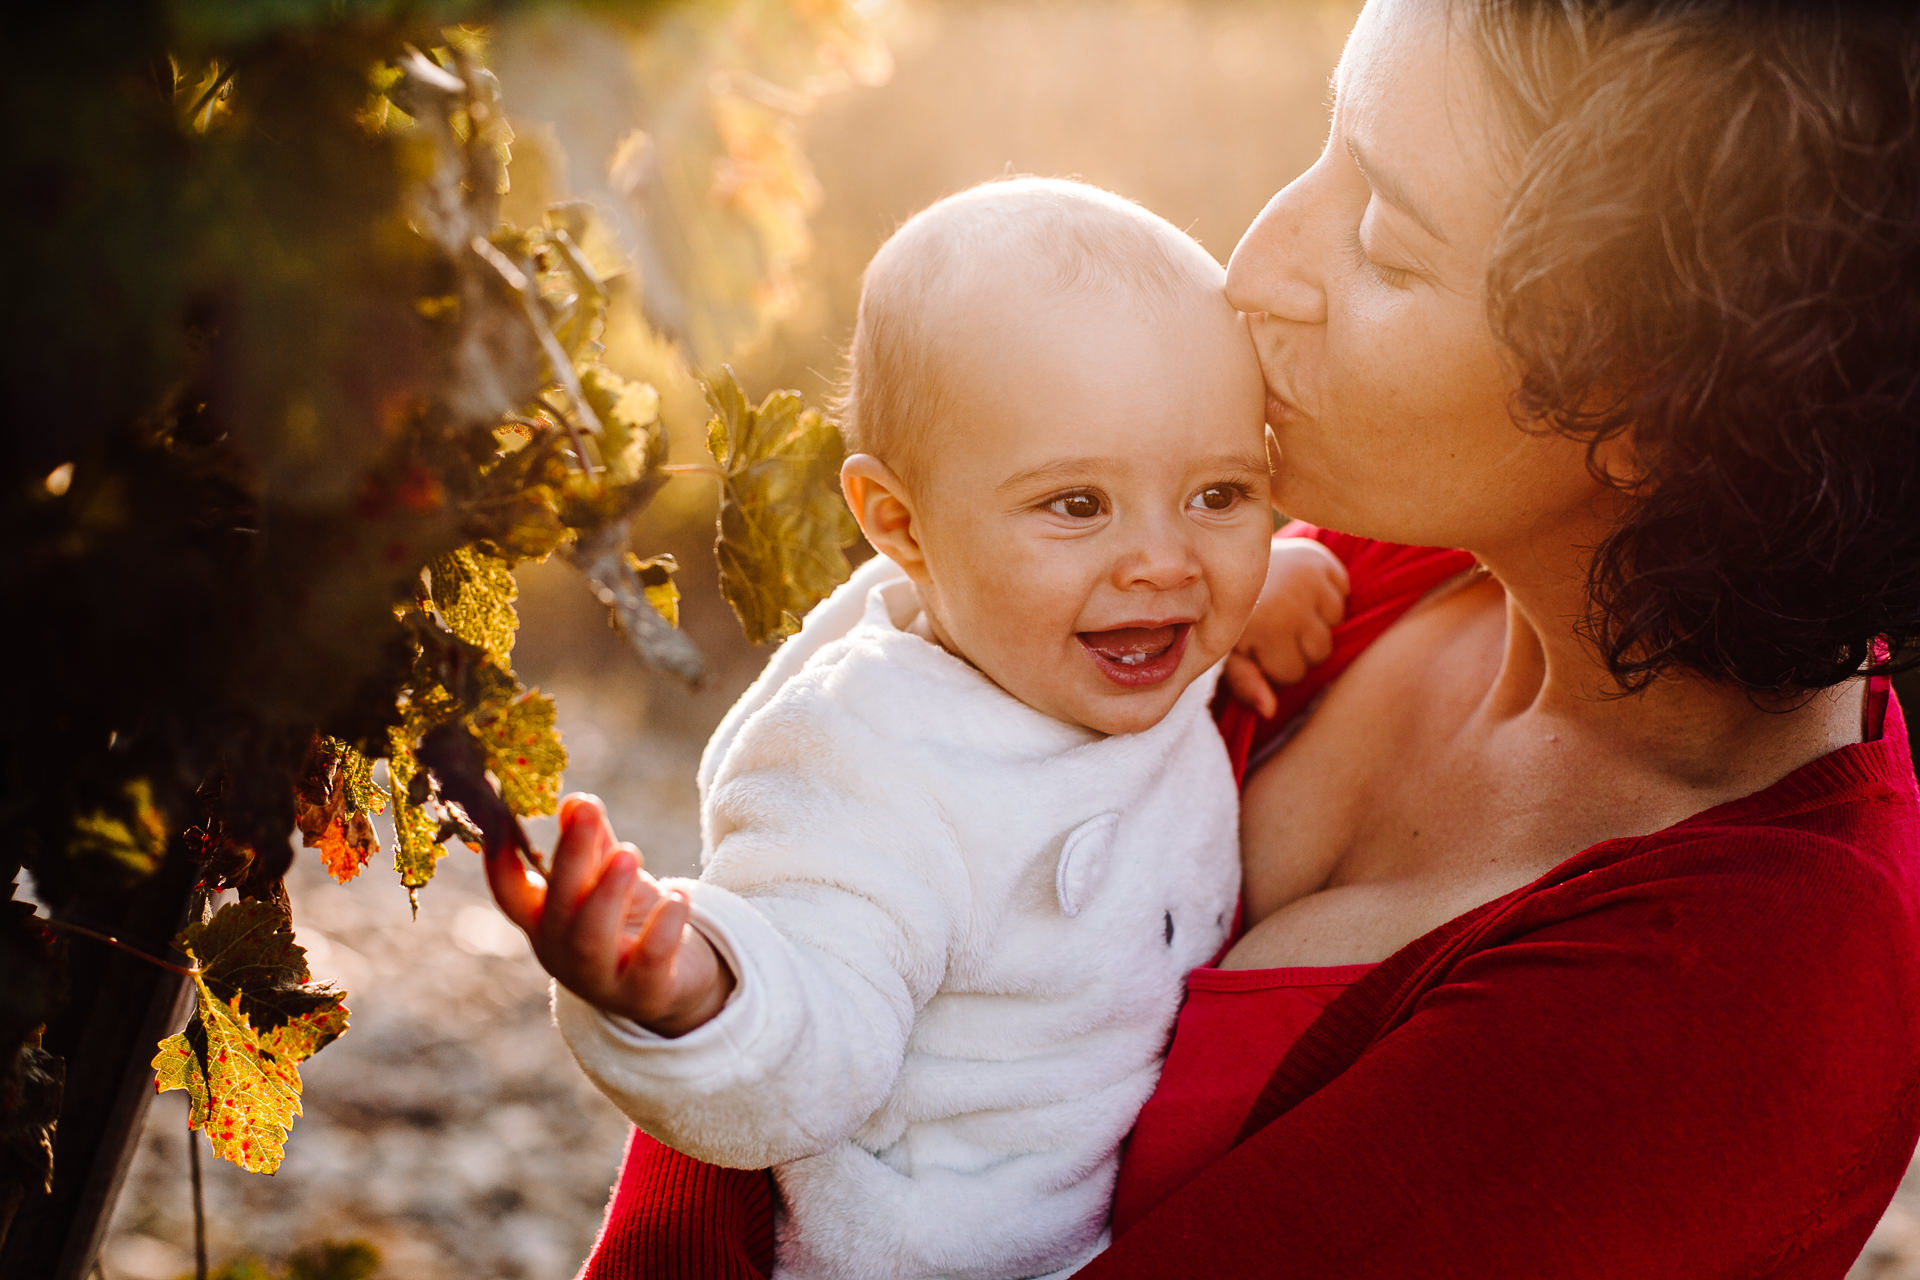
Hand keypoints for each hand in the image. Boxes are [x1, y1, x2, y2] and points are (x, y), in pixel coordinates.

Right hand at [486, 793, 735, 1036]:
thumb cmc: (629, 921)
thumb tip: (576, 802)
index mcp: (545, 919)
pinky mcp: (644, 994)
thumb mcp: (609, 879)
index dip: (500, 859)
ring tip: (628, 853)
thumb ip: (594, 844)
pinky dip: (663, 928)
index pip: (511, 893)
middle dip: (572, 857)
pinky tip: (678, 896)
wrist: (675, 982)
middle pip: (557, 907)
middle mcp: (562, 951)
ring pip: (591, 940)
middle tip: (588, 814)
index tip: (502, 816)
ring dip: (607, 893)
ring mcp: (599, 978)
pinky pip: (649, 963)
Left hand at [1223, 537, 1350, 718]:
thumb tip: (1270, 710)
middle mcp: (1291, 601)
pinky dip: (1327, 593)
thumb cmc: (1225, 615)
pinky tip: (1300, 588)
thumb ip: (1244, 682)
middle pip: (1320, 652)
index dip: (1275, 666)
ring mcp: (1309, 577)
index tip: (1255, 647)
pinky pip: (1343, 591)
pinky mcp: (1322, 558)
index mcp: (1265, 626)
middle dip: (1299, 648)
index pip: (1293, 674)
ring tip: (1286, 607)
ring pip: (1335, 622)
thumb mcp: (1224, 651)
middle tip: (1273, 627)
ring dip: (1316, 620)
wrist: (1221, 558)